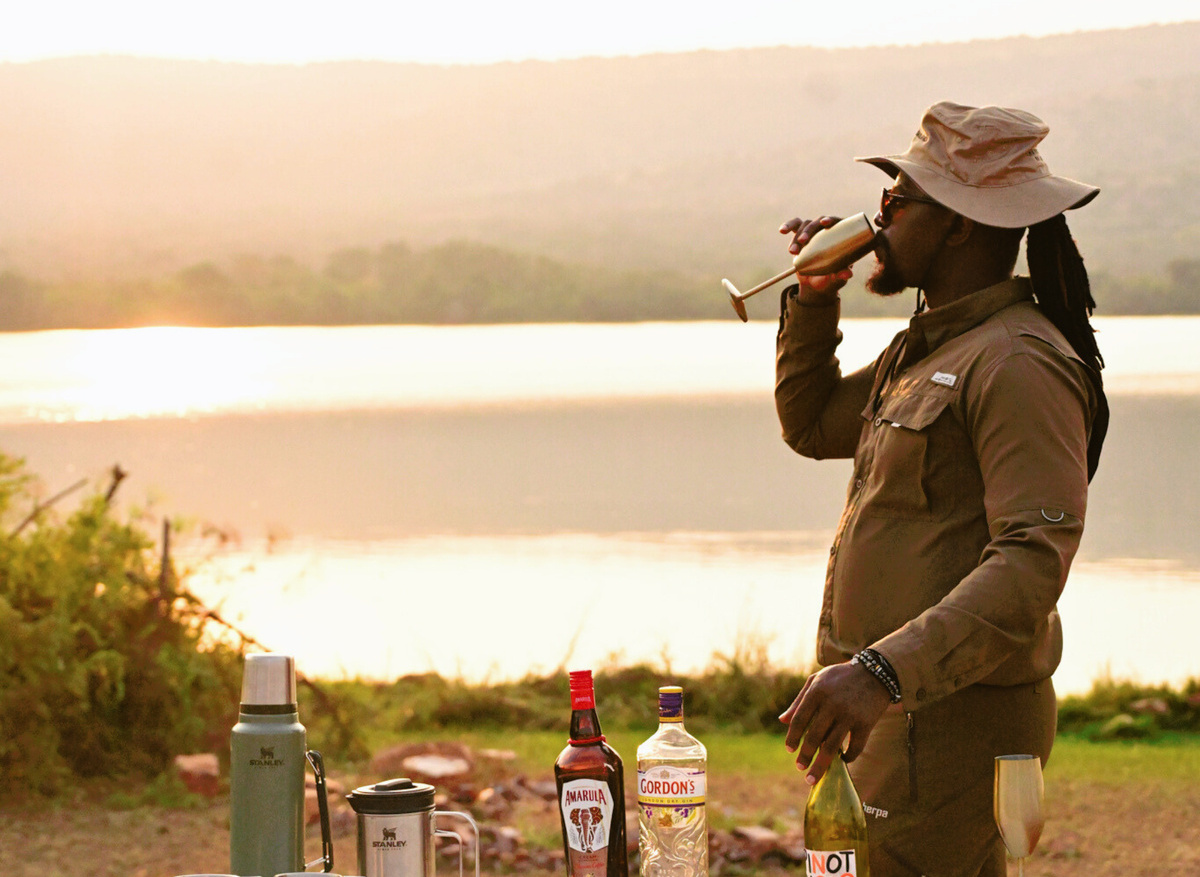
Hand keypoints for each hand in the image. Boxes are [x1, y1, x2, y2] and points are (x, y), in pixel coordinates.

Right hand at [778, 216, 853, 301]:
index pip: (839, 223)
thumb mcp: (836, 279)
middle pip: (819, 222)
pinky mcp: (801, 235)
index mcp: (841, 236)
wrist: (815, 284)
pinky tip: (782, 230)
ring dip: (797, 236)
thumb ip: (841, 276)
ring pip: (805, 225)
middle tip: (802, 241)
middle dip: (809, 230)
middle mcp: (827, 230)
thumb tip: (848, 274)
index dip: (832, 219)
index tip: (824, 223)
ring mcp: (814, 232)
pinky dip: (788, 226)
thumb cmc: (830, 279)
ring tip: (792, 252)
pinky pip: (794, 226)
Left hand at [778, 662, 891, 784]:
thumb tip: (782, 721)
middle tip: (800, 768)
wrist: (875, 673)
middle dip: (805, 756)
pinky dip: (849, 757)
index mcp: (817, 691)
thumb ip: (799, 701)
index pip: (799, 719)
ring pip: (832, 746)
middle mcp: (832, 703)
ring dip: (821, 765)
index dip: (793, 737)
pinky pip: (855, 746)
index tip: (789, 750)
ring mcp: (850, 714)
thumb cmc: (840, 677)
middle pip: (814, 736)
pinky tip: (843, 760)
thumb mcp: (816, 681)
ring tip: (813, 778)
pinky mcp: (866, 723)